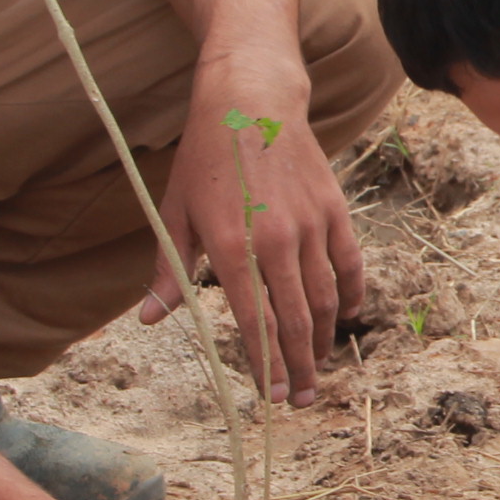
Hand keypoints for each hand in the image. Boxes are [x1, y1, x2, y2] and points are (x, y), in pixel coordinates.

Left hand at [146, 60, 365, 405]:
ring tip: (318, 369)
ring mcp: (309, 225)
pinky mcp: (333, 210)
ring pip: (325, 298)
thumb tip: (150, 319)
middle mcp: (275, 240)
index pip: (255, 321)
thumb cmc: (204, 158)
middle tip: (300, 399)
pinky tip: (345, 317)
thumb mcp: (174, 213)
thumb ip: (168, 271)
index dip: (265, 363)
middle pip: (296, 320)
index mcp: (232, 246)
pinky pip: (348, 263)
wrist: (250, 100)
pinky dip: (350, 294)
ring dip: (324, 340)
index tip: (270, 395)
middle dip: (299, 367)